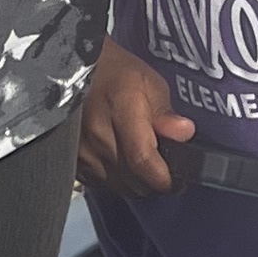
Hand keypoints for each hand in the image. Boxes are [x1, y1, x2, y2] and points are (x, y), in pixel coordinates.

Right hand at [77, 41, 193, 199]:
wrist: (73, 68)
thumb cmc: (115, 71)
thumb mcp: (149, 82)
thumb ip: (165, 112)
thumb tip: (184, 134)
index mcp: (121, 110)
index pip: (143, 160)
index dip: (164, 177)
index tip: (179, 179)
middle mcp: (98, 136)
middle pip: (133, 182)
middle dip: (154, 182)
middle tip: (164, 167)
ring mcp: (82, 152)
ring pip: (119, 187)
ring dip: (135, 182)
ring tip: (143, 162)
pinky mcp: (73, 160)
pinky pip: (102, 184)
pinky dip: (116, 179)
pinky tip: (122, 161)